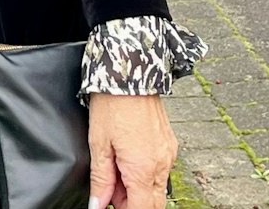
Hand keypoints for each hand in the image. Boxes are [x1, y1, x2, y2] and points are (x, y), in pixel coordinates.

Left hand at [87, 93, 177, 208]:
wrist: (130, 74)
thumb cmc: (112, 105)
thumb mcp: (99, 145)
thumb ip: (101, 180)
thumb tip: (97, 205)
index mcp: (143, 169)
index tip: (111, 205)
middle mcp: (162, 165)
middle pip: (153, 204)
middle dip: (132, 203)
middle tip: (111, 190)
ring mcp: (169, 155)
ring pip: (157, 188)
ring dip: (137, 189)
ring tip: (116, 168)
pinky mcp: (170, 145)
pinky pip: (161, 171)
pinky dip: (145, 174)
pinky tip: (128, 159)